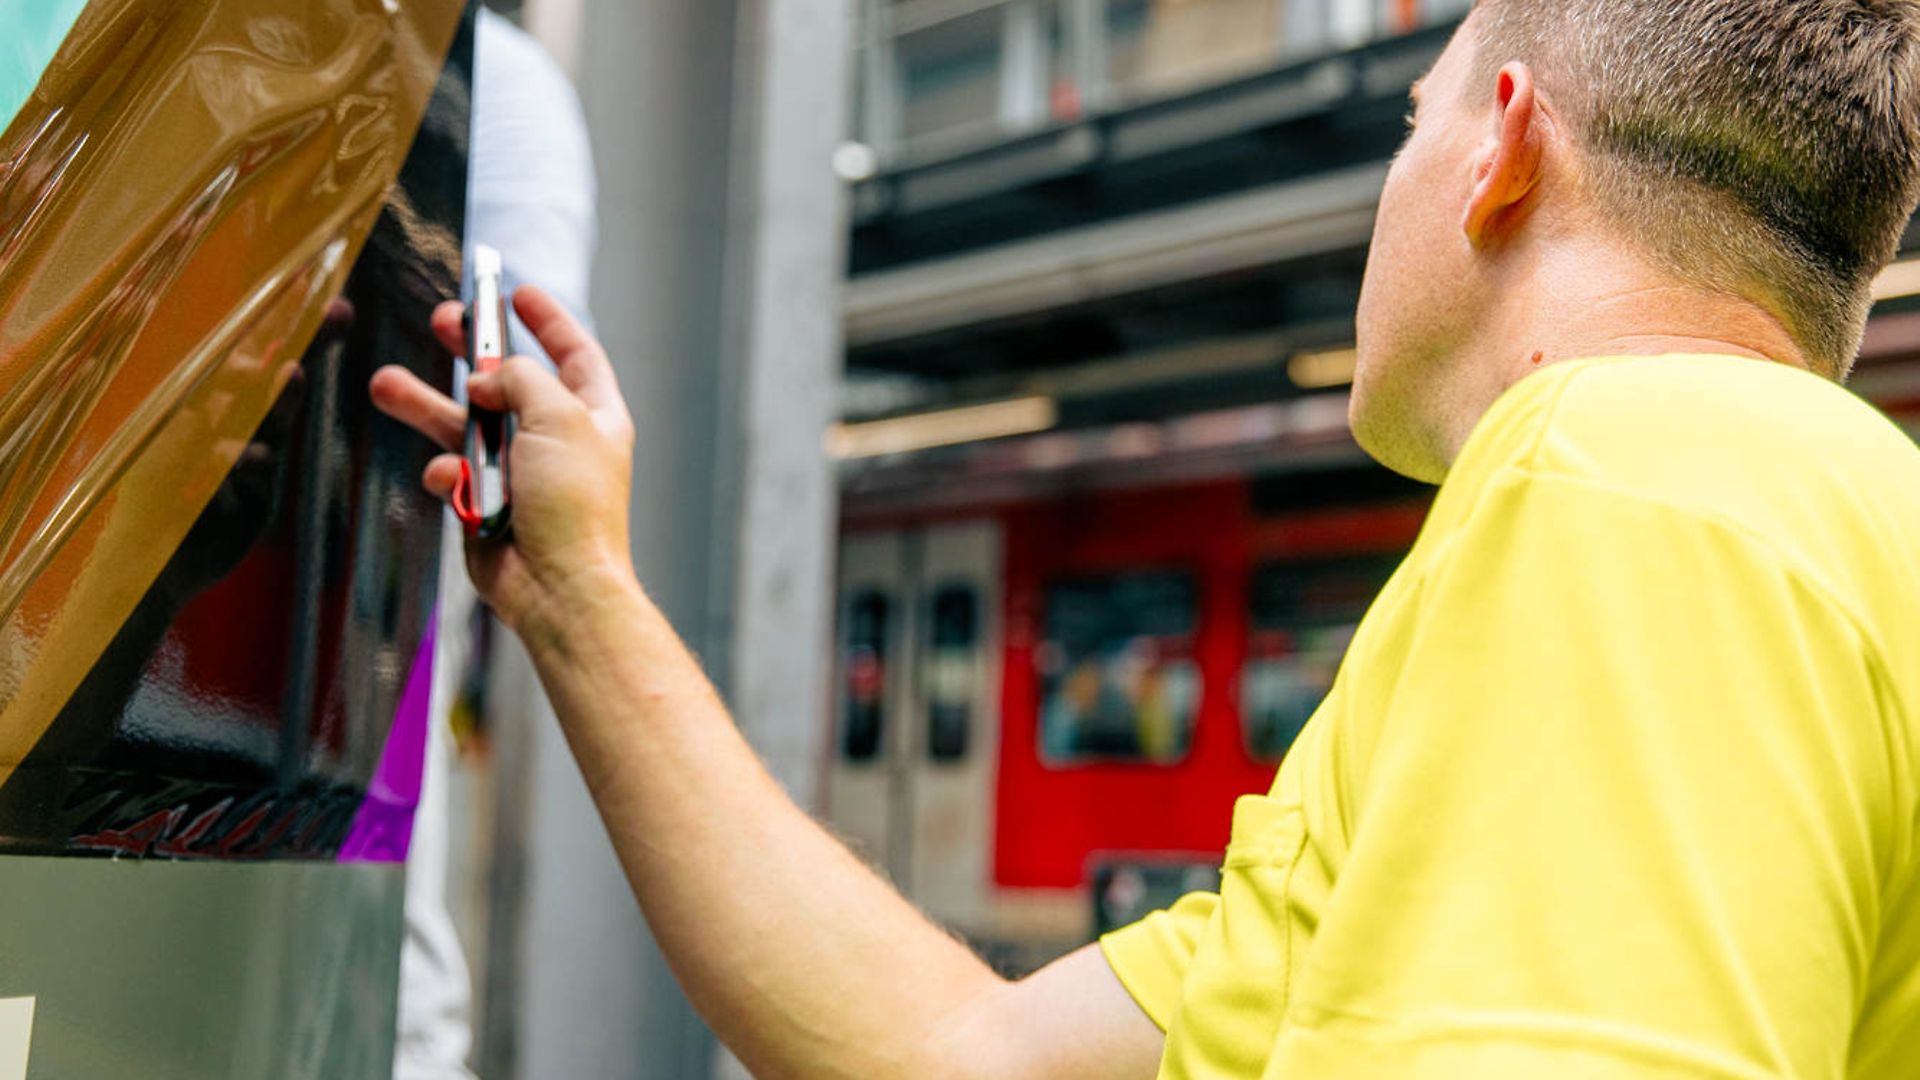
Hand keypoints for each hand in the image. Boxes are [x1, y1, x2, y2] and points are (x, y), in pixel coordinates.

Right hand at [370, 285, 637, 643]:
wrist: (556, 585)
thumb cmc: (573, 506)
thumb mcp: (557, 416)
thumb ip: (519, 378)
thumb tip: (487, 377)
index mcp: (592, 415)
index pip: (574, 352)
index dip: (547, 319)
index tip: (518, 292)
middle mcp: (558, 439)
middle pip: (508, 381)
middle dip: (472, 353)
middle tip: (443, 323)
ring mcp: (520, 471)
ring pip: (466, 424)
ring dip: (427, 405)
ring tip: (386, 385)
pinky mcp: (486, 501)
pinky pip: (453, 471)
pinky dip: (446, 471)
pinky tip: (448, 479)